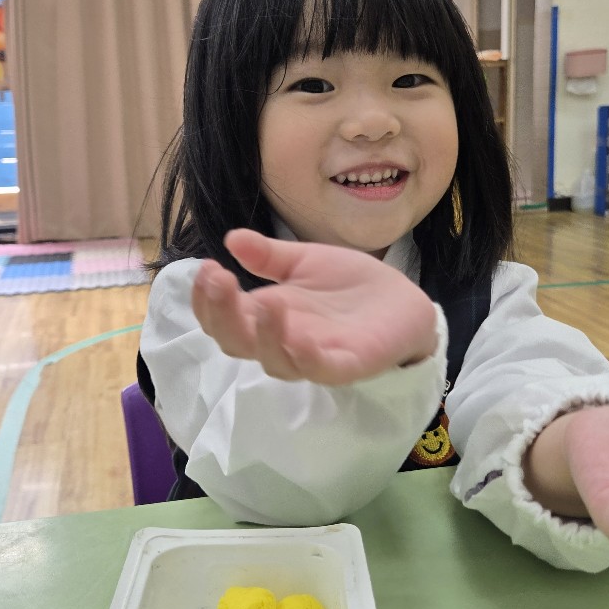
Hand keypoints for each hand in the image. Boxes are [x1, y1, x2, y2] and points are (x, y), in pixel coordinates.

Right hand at [190, 228, 438, 385]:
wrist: (403, 299)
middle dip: (221, 314)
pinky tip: (300, 337)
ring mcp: (313, 355)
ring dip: (263, 336)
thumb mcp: (306, 261)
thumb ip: (269, 255)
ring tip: (261, 303)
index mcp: (267, 315)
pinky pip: (320, 370)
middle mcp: (282, 340)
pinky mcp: (347, 365)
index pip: (222, 319)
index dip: (206, 300)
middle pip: (237, 342)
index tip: (205, 267)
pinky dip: (306, 357)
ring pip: (275, 361)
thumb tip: (232, 238)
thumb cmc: (349, 285)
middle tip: (218, 279)